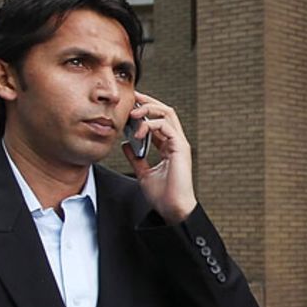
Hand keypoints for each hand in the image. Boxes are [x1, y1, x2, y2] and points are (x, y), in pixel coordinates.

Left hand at [123, 92, 196, 222]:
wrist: (173, 209)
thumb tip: (126, 144)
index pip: (158, 121)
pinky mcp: (180, 147)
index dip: (145, 110)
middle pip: (165, 111)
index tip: (130, 105)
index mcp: (169, 147)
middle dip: (148, 101)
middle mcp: (176, 142)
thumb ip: (135, 157)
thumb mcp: (143, 173)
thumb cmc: (163, 196)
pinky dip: (150, 125)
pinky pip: (166, 126)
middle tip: (132, 97)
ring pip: (167, 113)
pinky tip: (138, 133)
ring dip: (149, 109)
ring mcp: (180, 143)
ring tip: (133, 113)